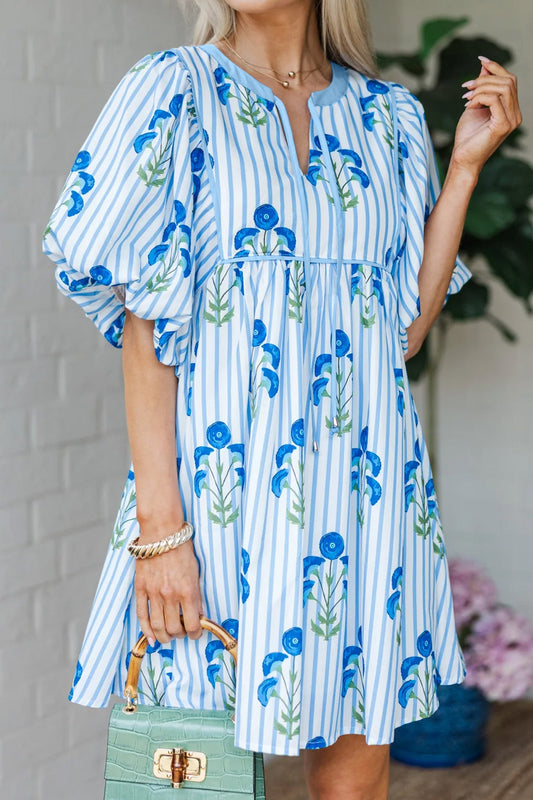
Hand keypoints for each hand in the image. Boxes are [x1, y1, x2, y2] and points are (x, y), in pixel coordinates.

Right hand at [134, 535, 203, 644]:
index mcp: (188, 591)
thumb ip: (196, 595)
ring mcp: (153, 592)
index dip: (196, 633)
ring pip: (157, 626)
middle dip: (180, 635)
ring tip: (168, 637)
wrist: (162, 532)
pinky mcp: (140, 588)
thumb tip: (198, 616)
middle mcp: (170, 595)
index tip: (196, 633)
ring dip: (164, 636)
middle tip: (182, 633)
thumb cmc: (182, 549)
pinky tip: (151, 637)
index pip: (193, 624)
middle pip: (174, 629)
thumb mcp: (196, 573)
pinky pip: (141, 615)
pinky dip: (146, 630)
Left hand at [451, 56, 521, 175]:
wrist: (462, 160)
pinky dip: (479, 98)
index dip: (496, 67)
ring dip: (481, 88)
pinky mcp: (503, 125)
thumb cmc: (467, 137)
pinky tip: (469, 107)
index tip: (480, 59)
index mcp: (511, 109)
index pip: (510, 80)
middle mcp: (515, 114)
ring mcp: (512, 120)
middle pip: (508, 81)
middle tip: (466, 88)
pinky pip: (495, 99)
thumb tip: (484, 65)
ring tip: (466, 98)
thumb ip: (482, 87)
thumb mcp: (474, 105)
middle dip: (485, 78)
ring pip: (503, 88)